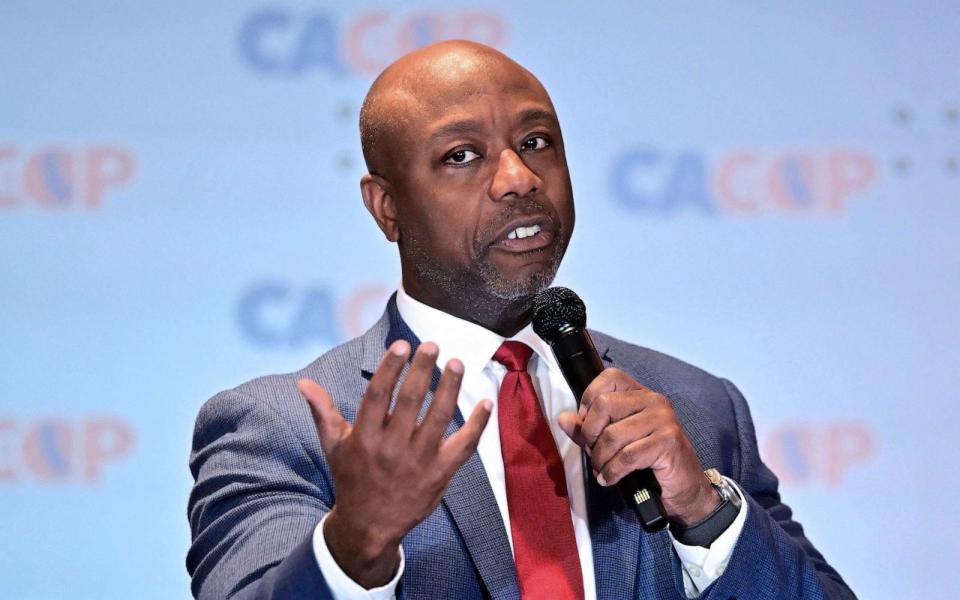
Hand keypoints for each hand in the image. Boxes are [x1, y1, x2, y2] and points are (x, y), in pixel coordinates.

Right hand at [298, 340, 491, 587]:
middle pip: (410, 401)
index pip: (378, 395)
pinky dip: (477, 424)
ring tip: (456, 363)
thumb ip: (323, 411)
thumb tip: (305, 383)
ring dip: (450, 388)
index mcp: (365, 437)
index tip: (402, 344)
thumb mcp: (334, 446)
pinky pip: (464, 445)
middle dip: (422, 370)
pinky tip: (486, 402)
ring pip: (438, 418)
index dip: (390, 368)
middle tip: (432, 345)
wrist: (369, 526)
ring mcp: (418, 461)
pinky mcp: (440, 473)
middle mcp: (391, 448)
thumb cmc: (352, 478)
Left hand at [556, 368, 718, 525]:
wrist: (686, 490)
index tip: (588, 426)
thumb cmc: (650, 464)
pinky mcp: (668, 442)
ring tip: (602, 470)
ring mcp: (663, 420)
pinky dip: (612, 471)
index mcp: (641, 394)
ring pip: (613, 434)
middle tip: (593, 453)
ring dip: (600, 459)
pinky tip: (610, 479)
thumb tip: (562, 418)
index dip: (589, 400)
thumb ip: (588, 430)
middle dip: (590, 435)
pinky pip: (627, 456)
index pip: (609, 377)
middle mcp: (654, 401)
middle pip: (604, 405)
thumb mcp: (614, 443)